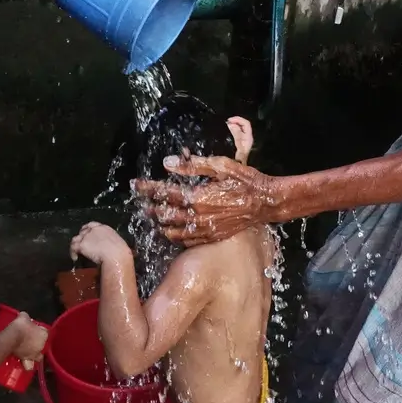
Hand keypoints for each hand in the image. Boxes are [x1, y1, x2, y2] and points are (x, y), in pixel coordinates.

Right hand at [11, 312, 47, 369]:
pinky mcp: (27, 360)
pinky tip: (22, 360)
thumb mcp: (23, 317)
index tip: (33, 328)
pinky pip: (29, 364)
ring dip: (34, 355)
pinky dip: (26, 363)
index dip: (39, 330)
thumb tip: (24, 317)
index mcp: (44, 334)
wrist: (12, 337)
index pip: (45, 332)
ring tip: (28, 352)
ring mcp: (35, 354)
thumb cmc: (20, 325)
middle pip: (42, 345)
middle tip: (29, 339)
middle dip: (37, 343)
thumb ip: (26, 318)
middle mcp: (42, 346)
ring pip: (38, 357)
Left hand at [69, 222, 133, 266]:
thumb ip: (111, 243)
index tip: (88, 234)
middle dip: (82, 237)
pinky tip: (75, 258)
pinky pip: (73, 248)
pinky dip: (72, 253)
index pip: (93, 225)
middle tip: (82, 244)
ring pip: (76, 238)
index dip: (89, 230)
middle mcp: (94, 230)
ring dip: (76, 244)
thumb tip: (109, 248)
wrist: (116, 257)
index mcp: (105, 228)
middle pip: (83, 231)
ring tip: (76, 252)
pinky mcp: (82, 245)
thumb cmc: (121, 253)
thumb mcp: (118, 243)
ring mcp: (87, 237)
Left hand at [135, 155, 272, 246]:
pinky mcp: (212, 236)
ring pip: (174, 230)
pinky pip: (188, 240)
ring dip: (160, 223)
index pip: (166, 192)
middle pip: (166, 213)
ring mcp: (205, 229)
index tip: (136, 184)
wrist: (265, 202)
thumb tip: (168, 163)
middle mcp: (199, 216)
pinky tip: (170, 232)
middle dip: (151, 206)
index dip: (149, 188)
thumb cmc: (244, 180)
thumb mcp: (220, 166)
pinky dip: (175, 236)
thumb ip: (192, 166)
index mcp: (198, 197)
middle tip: (140, 202)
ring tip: (151, 218)